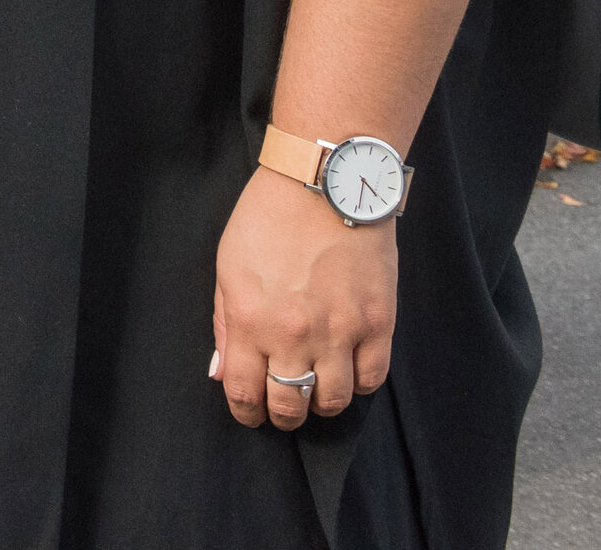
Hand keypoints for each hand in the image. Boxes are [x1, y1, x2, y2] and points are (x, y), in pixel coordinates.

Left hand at [212, 167, 395, 430]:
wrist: (325, 184)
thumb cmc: (268, 218)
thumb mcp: (228, 266)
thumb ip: (224, 324)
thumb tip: (221, 371)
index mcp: (250, 319)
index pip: (244, 392)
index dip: (246, 412)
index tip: (250, 412)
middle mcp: (294, 333)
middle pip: (290, 405)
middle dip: (283, 415)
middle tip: (285, 407)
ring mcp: (341, 331)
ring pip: (333, 401)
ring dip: (321, 402)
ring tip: (316, 386)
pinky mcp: (379, 323)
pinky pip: (371, 379)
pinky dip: (357, 383)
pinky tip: (347, 369)